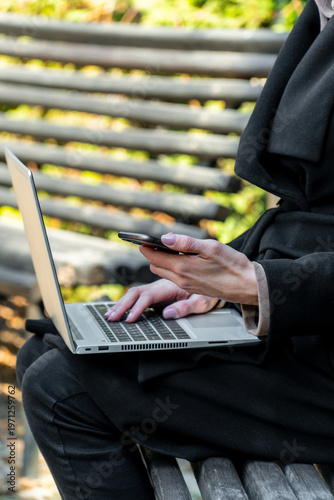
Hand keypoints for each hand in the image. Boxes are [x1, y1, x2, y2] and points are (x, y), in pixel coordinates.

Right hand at [104, 279, 218, 322]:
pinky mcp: (157, 293)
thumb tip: (167, 314)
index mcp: (170, 285)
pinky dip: (127, 303)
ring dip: (121, 304)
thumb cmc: (209, 292)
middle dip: (122, 305)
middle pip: (136, 292)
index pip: (149, 296)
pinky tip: (119, 310)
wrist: (215, 281)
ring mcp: (158, 289)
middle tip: (111, 318)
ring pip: (135, 293)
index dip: (137, 307)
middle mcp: (161, 285)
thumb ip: (186, 307)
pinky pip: (139, 297)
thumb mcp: (203, 301)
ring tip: (110, 315)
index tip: (129, 319)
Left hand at [139, 232, 257, 305]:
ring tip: (168, 249)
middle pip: (155, 265)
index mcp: (183, 267)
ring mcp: (186, 286)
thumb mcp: (211, 247)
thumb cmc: (233, 265)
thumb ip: (186, 243)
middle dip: (151, 254)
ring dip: (161, 262)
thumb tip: (165, 238)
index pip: (153, 256)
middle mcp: (181, 279)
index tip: (141, 239)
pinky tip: (182, 260)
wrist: (248, 285)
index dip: (145, 246)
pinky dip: (172, 268)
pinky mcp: (193, 289)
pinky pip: (174, 278)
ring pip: (164, 273)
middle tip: (153, 242)